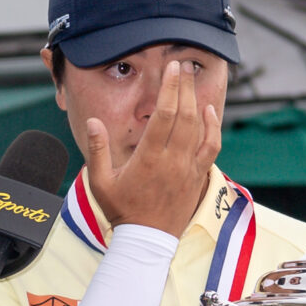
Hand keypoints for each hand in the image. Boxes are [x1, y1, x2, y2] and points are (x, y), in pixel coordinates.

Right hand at [81, 60, 220, 237]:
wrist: (148, 241)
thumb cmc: (122, 211)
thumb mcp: (99, 182)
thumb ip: (96, 150)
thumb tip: (93, 122)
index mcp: (149, 158)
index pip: (164, 115)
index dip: (170, 88)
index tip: (172, 68)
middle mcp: (172, 160)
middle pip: (185, 114)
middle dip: (185, 86)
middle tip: (183, 65)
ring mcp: (188, 168)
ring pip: (199, 127)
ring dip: (197, 100)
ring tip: (193, 80)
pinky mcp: (197, 176)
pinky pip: (210, 146)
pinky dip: (212, 126)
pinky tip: (208, 110)